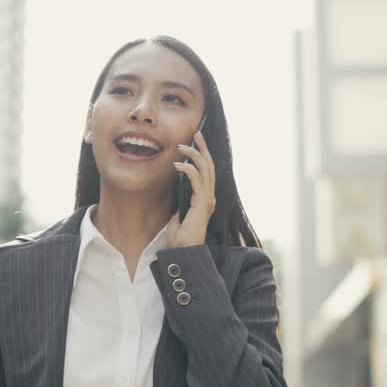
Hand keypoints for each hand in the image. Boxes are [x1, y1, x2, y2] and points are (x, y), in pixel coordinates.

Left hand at [167, 130, 215, 247]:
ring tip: (182, 147)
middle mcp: (209, 197)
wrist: (183, 252)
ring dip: (194, 155)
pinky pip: (197, 180)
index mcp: (205, 199)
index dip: (202, 156)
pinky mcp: (202, 204)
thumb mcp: (177, 217)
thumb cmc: (180, 239)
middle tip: (196, 133)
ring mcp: (207, 200)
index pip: (207, 172)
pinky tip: (178, 165)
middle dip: (203, 148)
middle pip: (209, 166)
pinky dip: (188, 169)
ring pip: (205, 169)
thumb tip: (176, 197)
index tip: (195, 142)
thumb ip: (180, 205)